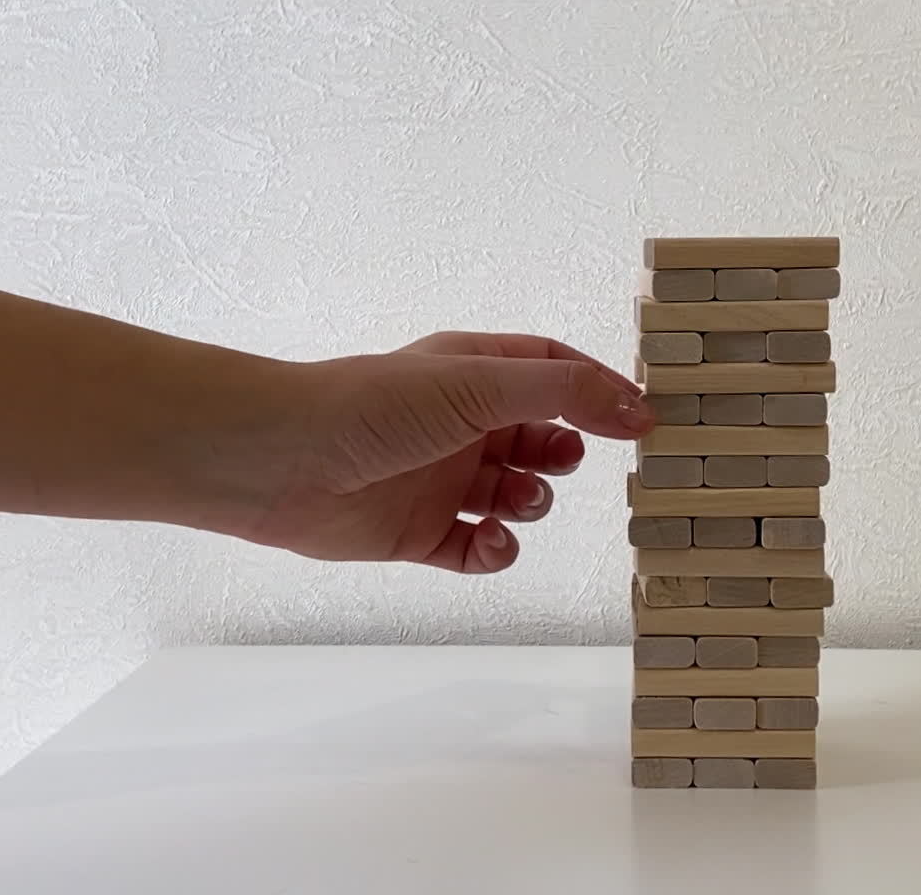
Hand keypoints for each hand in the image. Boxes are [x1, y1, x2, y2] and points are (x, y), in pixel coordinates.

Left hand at [229, 332, 654, 572]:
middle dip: (563, 449)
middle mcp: (458, 422)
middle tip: (567, 459)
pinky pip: (476, 548)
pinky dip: (495, 551)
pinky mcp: (418, 533)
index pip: (551, 370)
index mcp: (470, 371)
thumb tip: (638, 407)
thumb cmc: (372, 405)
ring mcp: (439, 479)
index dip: (595, 390)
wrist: (281, 463)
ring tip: (518, 499)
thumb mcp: (479, 385)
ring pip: (512, 493)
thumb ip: (562, 393)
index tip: (639, 418)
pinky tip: (492, 543)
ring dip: (530, 502)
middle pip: (538, 435)